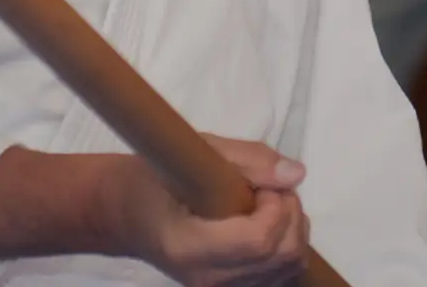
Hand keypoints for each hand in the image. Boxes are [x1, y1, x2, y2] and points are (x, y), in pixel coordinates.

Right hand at [109, 138, 310, 286]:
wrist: (130, 215)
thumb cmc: (159, 178)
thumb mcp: (198, 152)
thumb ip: (249, 160)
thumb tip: (296, 174)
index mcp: (189, 246)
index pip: (258, 241)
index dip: (276, 208)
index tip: (261, 186)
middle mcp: (206, 279)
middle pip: (281, 257)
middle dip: (290, 214)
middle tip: (267, 190)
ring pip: (288, 269)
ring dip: (291, 229)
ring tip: (264, 207)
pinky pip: (280, 277)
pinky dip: (285, 248)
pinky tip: (265, 226)